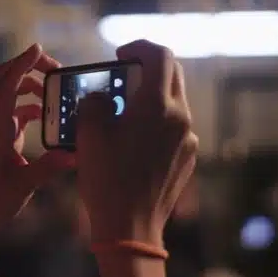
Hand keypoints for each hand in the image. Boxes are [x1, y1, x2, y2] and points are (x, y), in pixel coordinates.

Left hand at [0, 44, 74, 240]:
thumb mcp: (22, 186)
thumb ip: (47, 168)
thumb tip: (75, 153)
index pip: (6, 84)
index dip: (23, 63)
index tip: (40, 49)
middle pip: (8, 80)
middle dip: (30, 67)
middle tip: (57, 70)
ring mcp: (0, 131)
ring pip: (15, 95)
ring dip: (35, 86)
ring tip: (59, 91)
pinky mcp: (6, 141)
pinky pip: (21, 114)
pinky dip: (37, 108)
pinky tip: (53, 118)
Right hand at [76, 40, 197, 246]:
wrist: (130, 228)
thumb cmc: (107, 179)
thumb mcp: (89, 134)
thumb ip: (94, 102)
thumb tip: (101, 96)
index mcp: (157, 106)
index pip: (158, 55)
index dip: (138, 47)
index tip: (120, 55)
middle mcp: (180, 117)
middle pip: (172, 75)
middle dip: (147, 70)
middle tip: (123, 79)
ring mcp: (188, 139)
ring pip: (174, 103)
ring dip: (152, 98)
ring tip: (125, 114)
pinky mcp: (188, 158)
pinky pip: (175, 128)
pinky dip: (158, 123)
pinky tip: (136, 142)